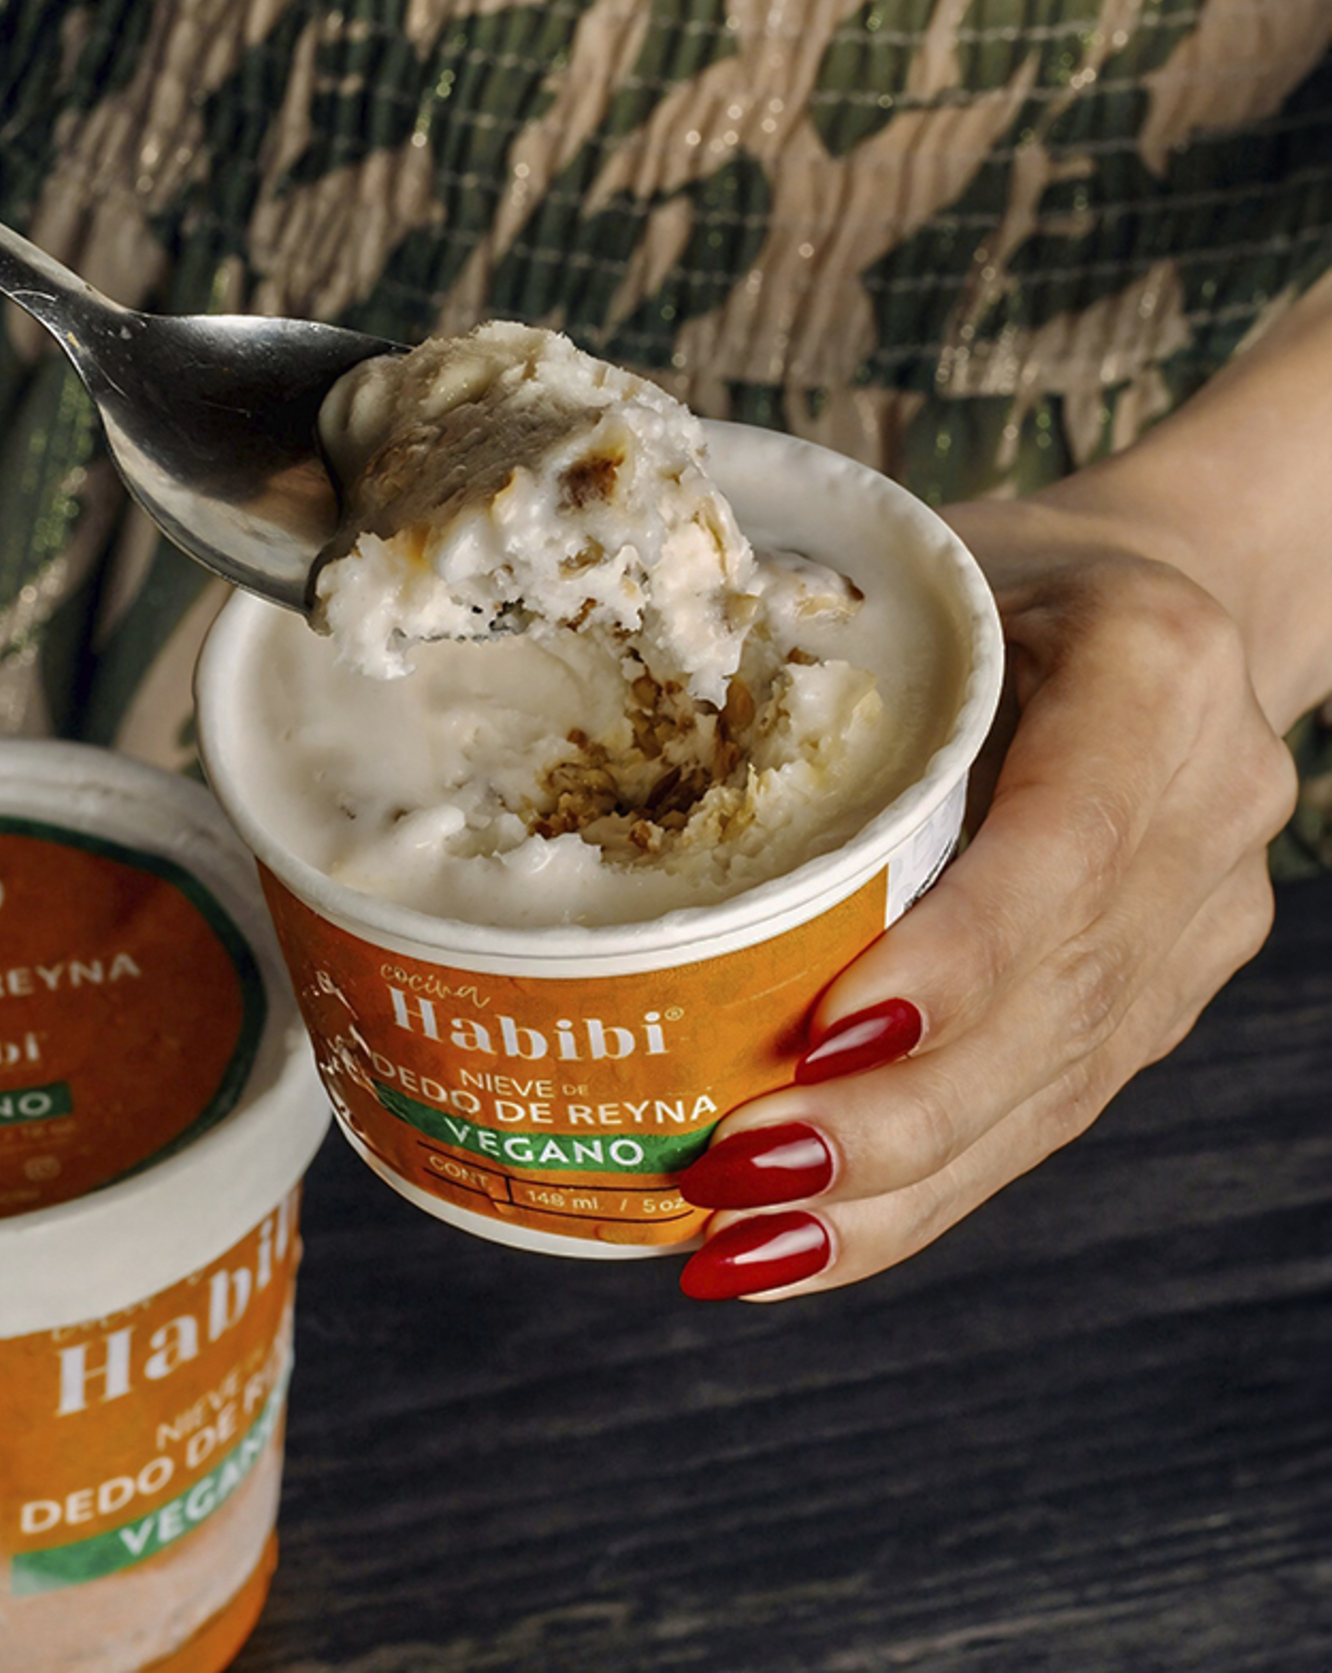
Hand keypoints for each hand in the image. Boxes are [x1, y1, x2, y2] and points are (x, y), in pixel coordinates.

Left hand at [677, 494, 1298, 1299]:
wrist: (1185, 603)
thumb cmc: (1017, 574)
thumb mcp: (935, 567)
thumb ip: (822, 653)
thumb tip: (609, 746)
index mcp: (1153, 671)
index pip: (1067, 841)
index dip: (958, 959)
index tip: (826, 1038)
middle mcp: (1205, 810)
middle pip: (1058, 1003)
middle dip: (895, 1119)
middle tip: (738, 1177)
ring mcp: (1200, 922)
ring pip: (1054, 1088)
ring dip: (897, 1190)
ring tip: (744, 1248)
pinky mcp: (1166, 994)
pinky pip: (1050, 1109)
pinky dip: (929, 1188)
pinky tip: (815, 1241)